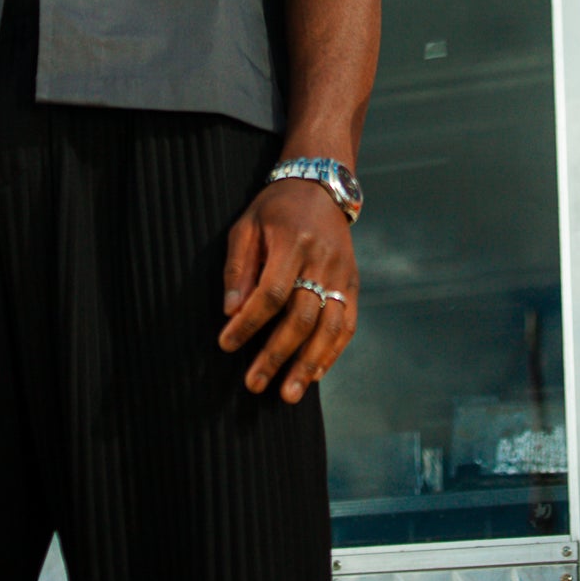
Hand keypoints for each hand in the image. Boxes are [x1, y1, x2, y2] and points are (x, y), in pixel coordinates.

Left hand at [219, 180, 357, 402]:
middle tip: (253, 383)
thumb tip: (231, 312)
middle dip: (276, 355)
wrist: (321, 186)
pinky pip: (346, 324)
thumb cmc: (275, 208)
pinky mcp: (353, 283)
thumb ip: (238, 268)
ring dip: (308, 364)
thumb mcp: (246, 226)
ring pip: (329, 327)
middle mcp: (323, 260)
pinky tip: (313, 375)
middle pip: (302, 316)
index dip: (249, 323)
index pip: (271, 293)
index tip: (226, 344)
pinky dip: (331, 353)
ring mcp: (343, 273)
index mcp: (293, 242)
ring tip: (287, 394)